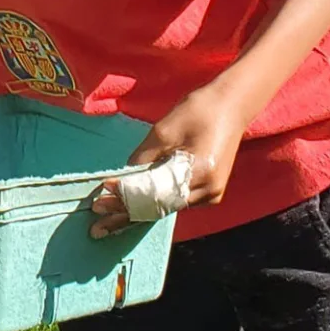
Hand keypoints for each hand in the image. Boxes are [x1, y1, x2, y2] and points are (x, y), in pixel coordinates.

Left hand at [88, 88, 245, 237]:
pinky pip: (176, 201)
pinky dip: (154, 203)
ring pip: (167, 207)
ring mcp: (211, 194)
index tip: (102, 193)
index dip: (126, 195)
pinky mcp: (210, 192)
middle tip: (97, 225)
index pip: (154, 192)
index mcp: (199, 172)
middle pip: (160, 207)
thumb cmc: (198, 110)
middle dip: (127, 214)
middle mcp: (208, 191)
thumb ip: (143, 158)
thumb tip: (122, 180)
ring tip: (108, 220)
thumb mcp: (163, 130)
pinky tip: (132, 209)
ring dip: (138, 211)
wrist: (232, 105)